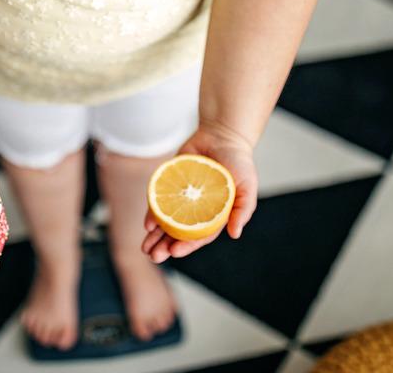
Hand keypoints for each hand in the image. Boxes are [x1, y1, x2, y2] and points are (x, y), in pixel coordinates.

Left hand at [141, 121, 257, 262]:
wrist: (222, 135)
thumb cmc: (239, 162)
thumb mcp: (247, 186)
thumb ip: (242, 209)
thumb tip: (235, 234)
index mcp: (214, 215)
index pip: (199, 236)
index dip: (188, 245)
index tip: (174, 252)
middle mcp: (196, 210)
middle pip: (180, 233)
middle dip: (166, 247)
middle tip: (155, 257)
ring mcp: (182, 198)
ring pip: (166, 222)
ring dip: (156, 237)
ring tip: (145, 249)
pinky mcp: (170, 183)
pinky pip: (159, 202)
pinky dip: (153, 214)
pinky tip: (147, 225)